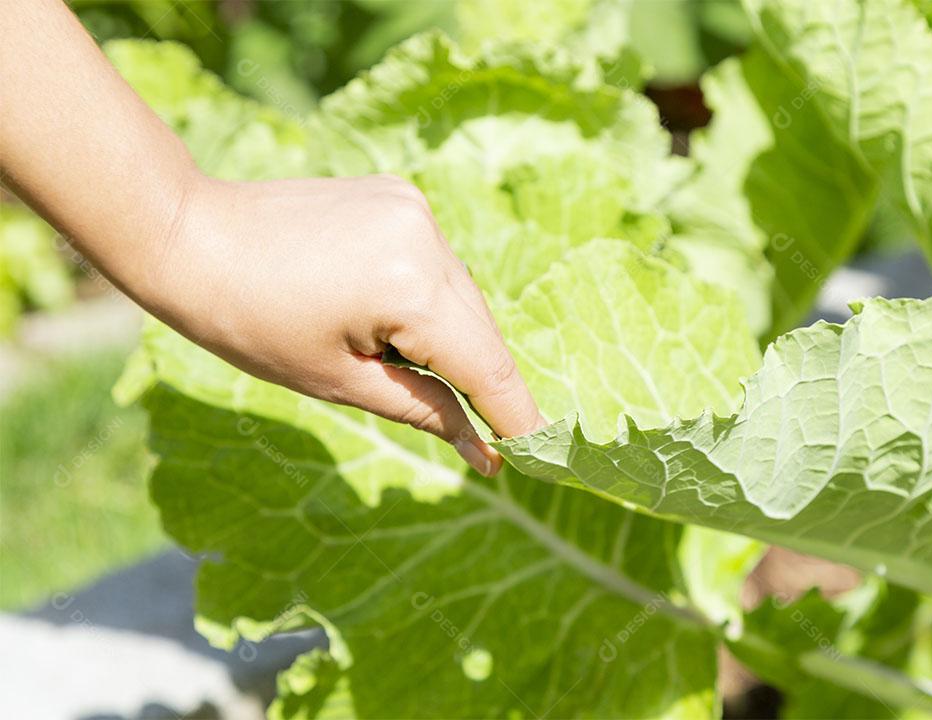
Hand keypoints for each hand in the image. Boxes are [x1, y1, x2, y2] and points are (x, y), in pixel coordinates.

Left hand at [157, 173, 544, 475]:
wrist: (191, 236)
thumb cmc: (250, 321)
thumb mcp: (340, 381)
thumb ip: (425, 410)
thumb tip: (484, 452)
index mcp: (410, 287)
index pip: (487, 365)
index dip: (515, 414)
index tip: (538, 453)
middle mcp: (426, 238)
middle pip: (482, 329)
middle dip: (483, 381)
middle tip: (482, 434)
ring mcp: (415, 209)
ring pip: (462, 296)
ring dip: (454, 338)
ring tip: (403, 364)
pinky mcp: (400, 196)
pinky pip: (438, 264)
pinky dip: (431, 300)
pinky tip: (390, 318)